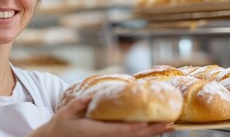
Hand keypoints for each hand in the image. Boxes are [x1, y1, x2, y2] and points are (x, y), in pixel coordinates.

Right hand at [30, 97, 173, 136]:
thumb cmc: (60, 125)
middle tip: (168, 124)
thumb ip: (78, 105)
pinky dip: (142, 135)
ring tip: (167, 126)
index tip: (148, 123)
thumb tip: (89, 97)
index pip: (117, 131)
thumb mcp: (65, 112)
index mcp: (93, 131)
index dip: (134, 128)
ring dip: (150, 134)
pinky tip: (153, 131)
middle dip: (150, 132)